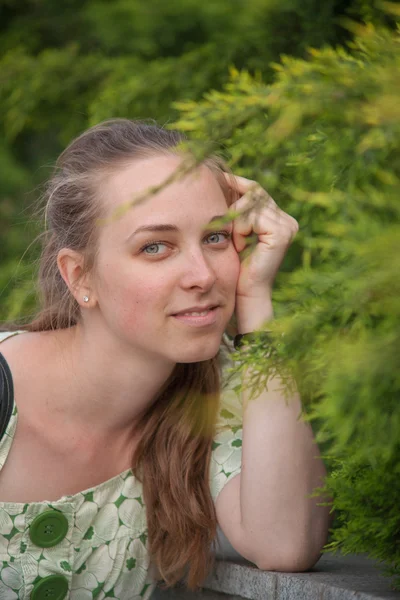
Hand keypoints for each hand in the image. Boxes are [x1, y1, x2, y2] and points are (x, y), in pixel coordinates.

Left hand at [224, 174, 298, 299]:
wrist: (245, 293)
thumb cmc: (236, 266)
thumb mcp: (234, 231)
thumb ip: (235, 209)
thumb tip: (222, 177)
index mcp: (279, 219)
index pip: (256, 190)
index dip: (236, 184)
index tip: (217, 180)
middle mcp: (287, 221)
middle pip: (254, 193)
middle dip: (233, 205)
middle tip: (222, 224)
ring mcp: (287, 226)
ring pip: (250, 204)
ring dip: (235, 222)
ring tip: (236, 242)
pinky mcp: (282, 233)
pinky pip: (252, 217)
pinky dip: (240, 229)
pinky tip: (240, 246)